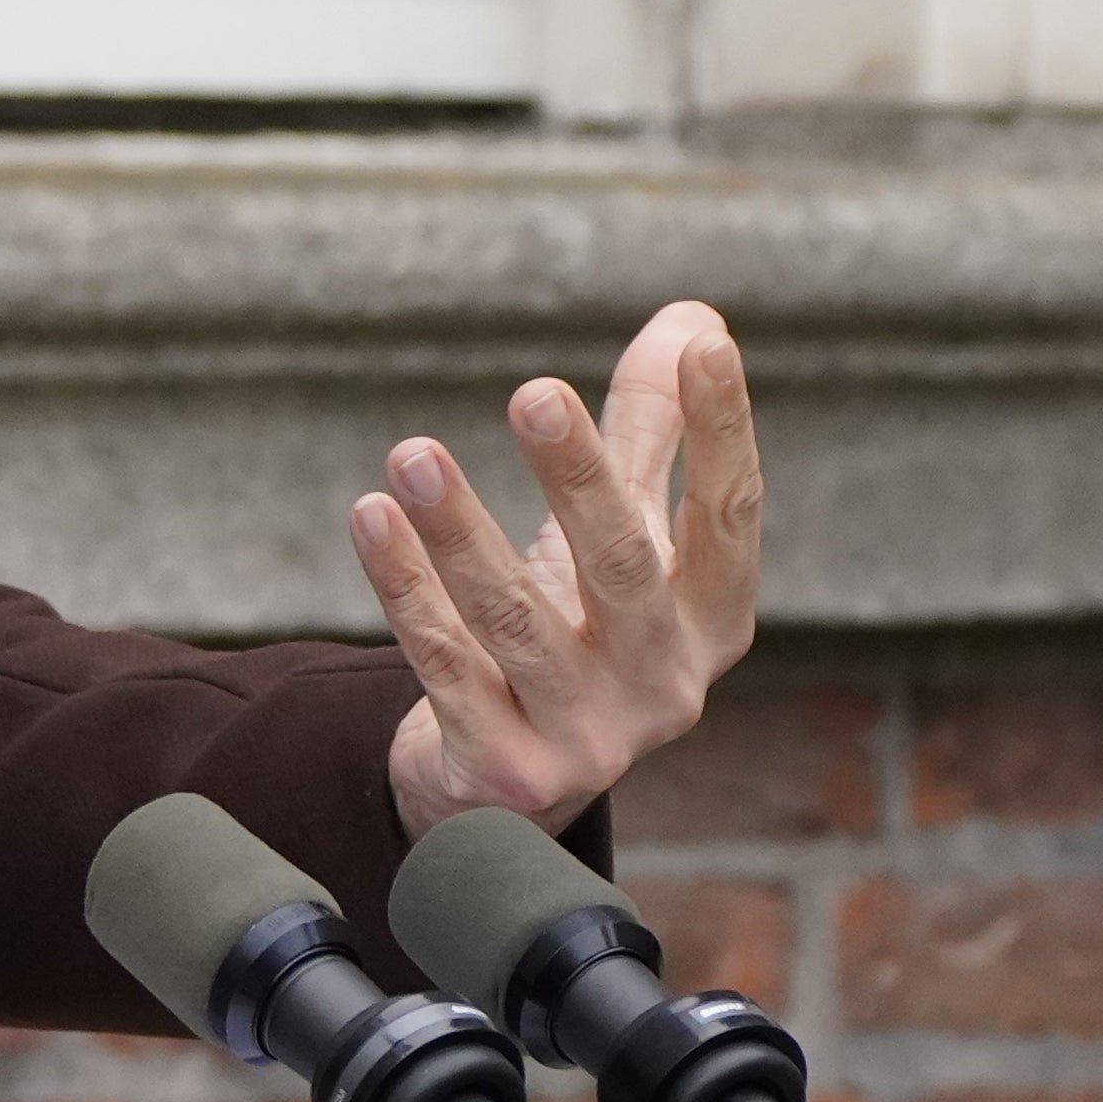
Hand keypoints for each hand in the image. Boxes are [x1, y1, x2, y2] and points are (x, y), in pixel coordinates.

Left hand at [353, 302, 762, 836]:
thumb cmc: (583, 631)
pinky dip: (407, 591)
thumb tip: (692, 317)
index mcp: (712, 620)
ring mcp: (587, 736)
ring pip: (515, 621)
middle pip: (622, 568)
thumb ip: (652, 438)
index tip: (705, 349)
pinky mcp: (503, 769)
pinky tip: (371, 518)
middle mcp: (664, 684)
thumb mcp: (629, 542)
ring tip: (410, 453)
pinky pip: (446, 667)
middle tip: (531, 391)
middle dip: (577, 477)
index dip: (724, 432)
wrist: (512, 784)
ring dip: (460, 531)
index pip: (731, 516)